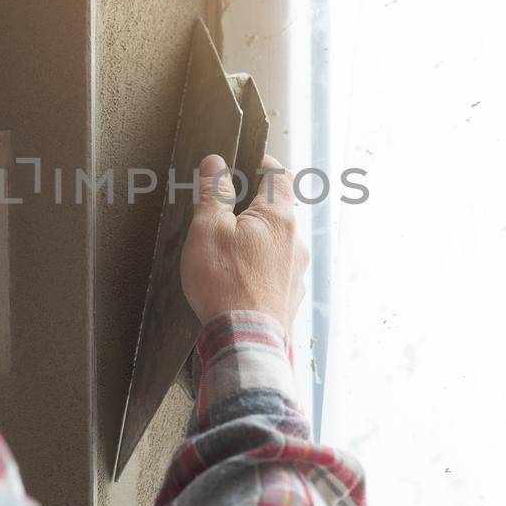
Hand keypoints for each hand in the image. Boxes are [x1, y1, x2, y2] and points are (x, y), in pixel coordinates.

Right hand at [181, 153, 309, 331]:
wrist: (246, 342)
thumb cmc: (225, 283)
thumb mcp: (208, 229)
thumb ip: (214, 193)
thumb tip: (216, 163)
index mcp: (280, 217)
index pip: (279, 174)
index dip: (261, 164)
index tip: (244, 164)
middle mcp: (296, 241)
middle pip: (277, 210)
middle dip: (252, 208)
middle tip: (224, 214)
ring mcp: (297, 271)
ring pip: (277, 243)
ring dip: (257, 241)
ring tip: (227, 255)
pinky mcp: (291, 297)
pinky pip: (276, 272)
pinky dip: (260, 269)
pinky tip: (239, 281)